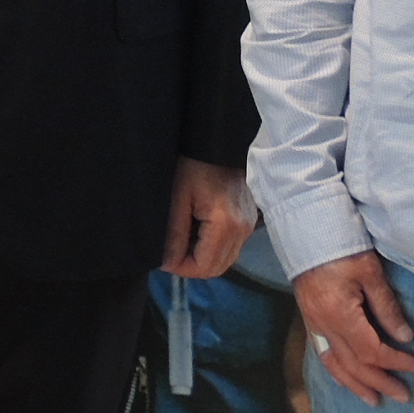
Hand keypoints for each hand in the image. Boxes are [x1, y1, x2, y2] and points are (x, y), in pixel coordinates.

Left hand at [160, 156, 256, 279]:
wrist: (217, 145)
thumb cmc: (193, 166)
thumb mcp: (178, 199)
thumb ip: (174, 234)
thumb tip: (167, 263)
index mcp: (226, 224)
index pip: (204, 266)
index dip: (181, 268)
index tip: (164, 258)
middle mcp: (242, 230)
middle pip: (217, 268)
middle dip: (191, 266)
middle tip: (171, 252)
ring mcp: (249, 226)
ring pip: (225, 260)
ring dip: (203, 258)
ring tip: (183, 241)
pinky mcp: (249, 221)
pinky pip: (231, 247)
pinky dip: (213, 248)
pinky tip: (197, 233)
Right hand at [293, 251, 413, 406]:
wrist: (307, 232)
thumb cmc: (342, 248)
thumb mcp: (371, 274)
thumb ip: (387, 308)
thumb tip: (405, 337)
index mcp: (340, 315)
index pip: (372, 350)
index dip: (396, 362)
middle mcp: (324, 326)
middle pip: (354, 364)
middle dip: (380, 381)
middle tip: (403, 396)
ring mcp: (313, 325)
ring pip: (335, 365)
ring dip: (356, 385)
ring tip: (375, 400)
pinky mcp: (309, 320)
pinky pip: (322, 354)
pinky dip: (336, 372)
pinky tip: (346, 381)